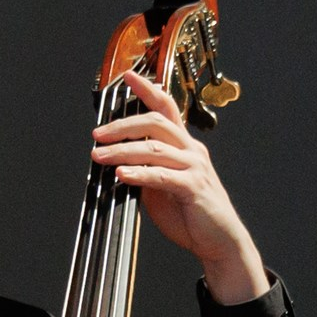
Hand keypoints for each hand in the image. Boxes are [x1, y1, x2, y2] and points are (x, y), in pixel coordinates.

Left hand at [91, 69, 269, 305]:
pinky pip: (162, 176)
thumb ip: (145, 168)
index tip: (128, 77)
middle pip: (155, 123)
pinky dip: (139, 173)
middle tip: (97, 134)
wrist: (219, 240)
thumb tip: (116, 161)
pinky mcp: (193, 188)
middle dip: (122, 125)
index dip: (148, 89)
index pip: (167, 108)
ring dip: (121, 150)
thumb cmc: (190, 212)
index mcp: (184, 145)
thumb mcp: (161, 185)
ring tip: (98, 156)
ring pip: (154, 148)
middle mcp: (191, 150)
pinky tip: (122, 174)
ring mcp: (194, 167)